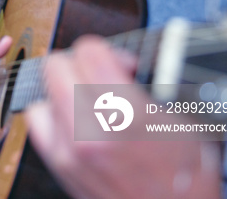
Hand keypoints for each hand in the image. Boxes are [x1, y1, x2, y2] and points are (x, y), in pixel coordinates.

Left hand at [25, 35, 221, 198]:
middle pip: (56, 65)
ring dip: (64, 88)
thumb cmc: (187, 177)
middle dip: (80, 64)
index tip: (118, 62)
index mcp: (124, 112)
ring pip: (43, 91)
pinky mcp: (58, 164)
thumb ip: (148, 80)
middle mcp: (88, 130)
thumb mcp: (185, 117)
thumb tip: (123, 58)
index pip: (88, 50)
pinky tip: (75, 118)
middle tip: (100, 75)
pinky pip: (38, 119)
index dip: (106, 51)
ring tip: (89, 98)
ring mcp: (68, 149)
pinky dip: (52, 113)